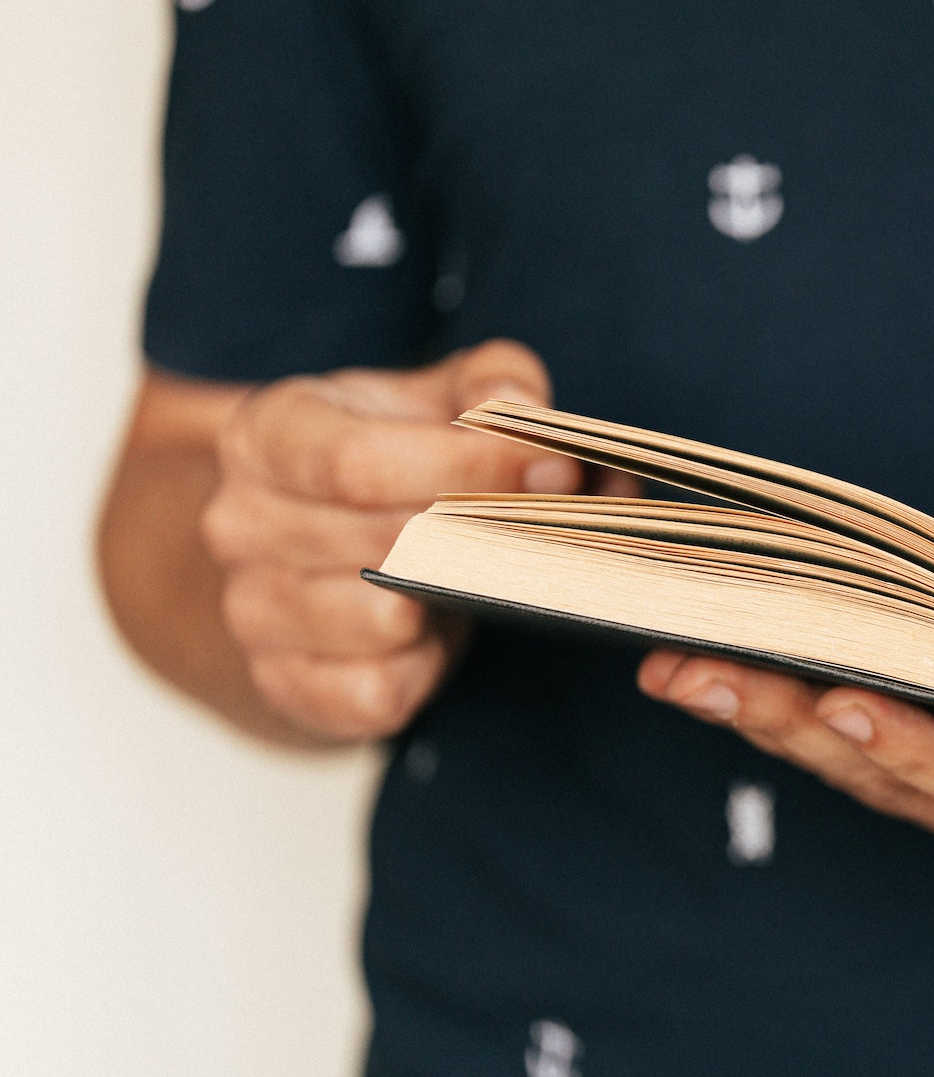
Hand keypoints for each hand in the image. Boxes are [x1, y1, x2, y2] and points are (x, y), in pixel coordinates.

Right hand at [201, 340, 594, 742]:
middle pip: (384, 541)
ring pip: (382, 621)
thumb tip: (525, 409)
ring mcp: (252, 610)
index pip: (356, 462)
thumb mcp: (438, 399)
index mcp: (266, 435)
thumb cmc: (394, 461)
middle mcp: (240, 522)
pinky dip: (422, 671)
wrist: (319, 549)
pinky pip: (375, 693)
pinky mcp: (284, 684)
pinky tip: (432, 637)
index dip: (467, 468)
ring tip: (475, 577)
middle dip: (484, 537)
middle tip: (546, 529)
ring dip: (450, 605)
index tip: (548, 470)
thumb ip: (493, 383)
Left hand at [638, 650, 933, 900]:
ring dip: (771, 719)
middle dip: (802, 727)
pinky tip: (721, 671)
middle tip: (707, 666)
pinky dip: (789, 713)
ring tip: (678, 664)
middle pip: (902, 779)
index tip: (850, 704)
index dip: (929, 756)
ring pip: (864, 770)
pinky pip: (862, 753)